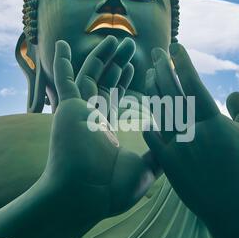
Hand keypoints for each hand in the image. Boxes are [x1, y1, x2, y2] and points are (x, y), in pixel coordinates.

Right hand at [45, 35, 155, 223]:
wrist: (86, 198)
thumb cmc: (112, 191)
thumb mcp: (144, 170)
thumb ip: (158, 155)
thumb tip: (176, 146)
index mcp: (108, 131)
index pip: (119, 99)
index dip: (128, 82)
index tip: (140, 67)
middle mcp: (93, 118)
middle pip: (107, 83)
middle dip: (119, 64)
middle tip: (131, 47)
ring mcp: (80, 112)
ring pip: (90, 76)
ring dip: (102, 57)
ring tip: (115, 39)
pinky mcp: (69, 108)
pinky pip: (65, 80)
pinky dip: (62, 62)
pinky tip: (64, 44)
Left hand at [143, 43, 238, 237]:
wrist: (233, 206)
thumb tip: (232, 93)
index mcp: (211, 119)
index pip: (191, 81)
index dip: (182, 62)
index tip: (176, 48)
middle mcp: (190, 130)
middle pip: (170, 90)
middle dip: (162, 67)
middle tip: (157, 53)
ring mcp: (176, 147)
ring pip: (158, 110)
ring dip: (152, 89)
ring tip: (149, 74)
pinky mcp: (167, 164)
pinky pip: (152, 137)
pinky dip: (150, 122)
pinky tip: (148, 112)